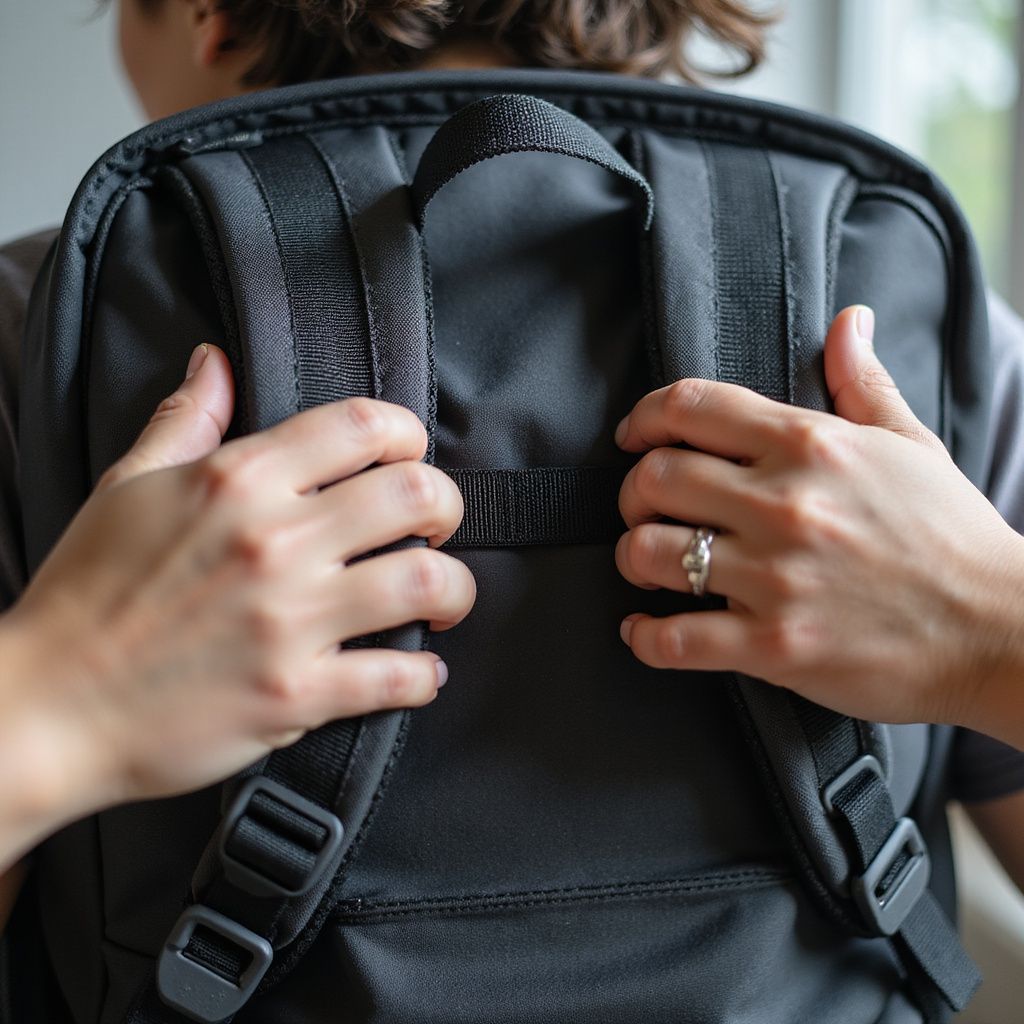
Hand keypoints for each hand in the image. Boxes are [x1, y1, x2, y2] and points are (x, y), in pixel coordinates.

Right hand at [0, 344, 473, 860]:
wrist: (45, 709)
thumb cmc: (85, 595)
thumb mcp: (127, 487)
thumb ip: (185, 420)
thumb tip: (216, 360)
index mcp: (238, 479)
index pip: (363, 426)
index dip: (409, 435)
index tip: (411, 456)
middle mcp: (274, 540)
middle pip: (416, 494)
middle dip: (447, 506)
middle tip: (438, 526)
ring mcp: (288, 620)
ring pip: (425, 580)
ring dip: (455, 588)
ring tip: (446, 597)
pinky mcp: (294, 695)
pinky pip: (397, 677)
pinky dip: (425, 675)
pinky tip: (423, 670)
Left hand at [614, 307, 1023, 741]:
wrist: (1004, 631)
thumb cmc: (953, 536)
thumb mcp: (912, 445)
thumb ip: (863, 383)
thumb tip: (847, 320)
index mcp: (810, 445)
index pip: (691, 406)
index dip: (644, 418)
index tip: (634, 436)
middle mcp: (784, 503)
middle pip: (655, 477)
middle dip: (632, 491)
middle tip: (642, 507)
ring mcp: (776, 577)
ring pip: (648, 552)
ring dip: (632, 557)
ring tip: (647, 564)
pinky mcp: (775, 645)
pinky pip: (674, 638)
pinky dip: (644, 637)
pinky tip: (643, 630)